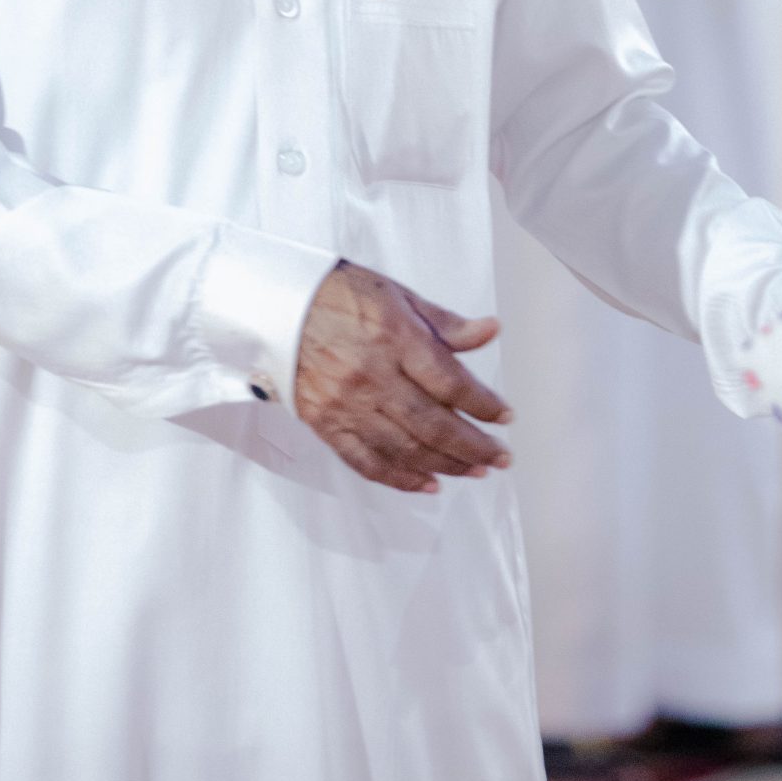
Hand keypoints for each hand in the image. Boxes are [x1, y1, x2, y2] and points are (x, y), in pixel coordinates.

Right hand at [294, 261, 510, 493]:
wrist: (276, 307)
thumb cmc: (338, 295)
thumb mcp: (397, 295)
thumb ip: (445, 322)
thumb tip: (490, 330)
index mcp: (395, 337)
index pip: (451, 382)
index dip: (484, 404)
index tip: (505, 416)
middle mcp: (373, 375)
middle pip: (433, 424)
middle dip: (473, 446)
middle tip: (500, 458)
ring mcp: (347, 404)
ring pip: (405, 448)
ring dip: (445, 465)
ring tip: (474, 472)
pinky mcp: (326, 423)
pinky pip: (367, 461)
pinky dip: (399, 478)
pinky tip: (427, 485)